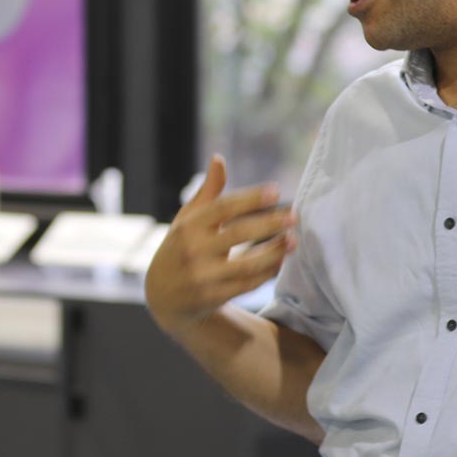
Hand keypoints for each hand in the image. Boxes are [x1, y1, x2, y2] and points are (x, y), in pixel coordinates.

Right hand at [143, 154, 297, 336]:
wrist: (162, 296)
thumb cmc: (180, 248)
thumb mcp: (187, 219)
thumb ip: (208, 192)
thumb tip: (219, 159)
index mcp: (188, 226)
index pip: (223, 208)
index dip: (250, 198)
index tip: (276, 191)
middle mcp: (193, 250)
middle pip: (238, 234)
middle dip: (269, 224)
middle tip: (293, 216)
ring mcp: (202, 276)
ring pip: (247, 264)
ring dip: (274, 252)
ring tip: (293, 240)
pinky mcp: (212, 297)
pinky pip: (246, 285)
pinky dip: (266, 273)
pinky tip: (280, 261)